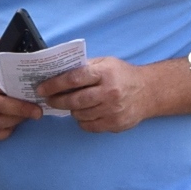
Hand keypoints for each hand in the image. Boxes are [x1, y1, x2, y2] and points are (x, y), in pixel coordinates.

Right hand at [0, 37, 42, 141]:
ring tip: (26, 117)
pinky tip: (10, 126)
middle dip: (22, 111)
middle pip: (0, 107)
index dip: (18, 91)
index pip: (0, 86)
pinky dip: (1, 133)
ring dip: (14, 122)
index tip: (33, 93)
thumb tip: (19, 48)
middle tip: (37, 112)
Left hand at [35, 57, 149, 133]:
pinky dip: (82, 120)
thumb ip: (85, 67)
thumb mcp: (106, 63)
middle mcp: (109, 92)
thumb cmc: (123, 75)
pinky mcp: (115, 124)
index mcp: (105, 73)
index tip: (42, 88)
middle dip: (57, 101)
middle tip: (49, 100)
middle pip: (74, 100)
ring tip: (72, 104)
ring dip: (72, 110)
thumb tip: (58, 72)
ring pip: (80, 115)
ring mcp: (112, 110)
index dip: (54, 84)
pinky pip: (89, 126)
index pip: (73, 79)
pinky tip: (85, 113)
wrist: (149, 92)